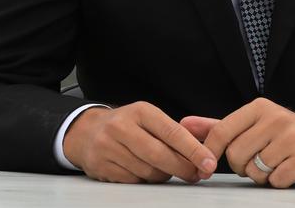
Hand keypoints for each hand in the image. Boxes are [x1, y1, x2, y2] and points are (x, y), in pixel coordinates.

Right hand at [63, 102, 217, 183]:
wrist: (86, 132)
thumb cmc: (125, 125)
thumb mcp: (147, 118)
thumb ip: (172, 132)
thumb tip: (200, 153)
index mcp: (140, 111)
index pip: (172, 132)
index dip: (193, 150)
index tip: (209, 161)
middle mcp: (122, 127)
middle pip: (160, 155)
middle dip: (183, 168)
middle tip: (196, 174)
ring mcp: (109, 148)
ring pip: (148, 172)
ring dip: (163, 175)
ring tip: (165, 168)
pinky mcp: (101, 167)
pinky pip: (133, 181)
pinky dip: (145, 180)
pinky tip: (145, 171)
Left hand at [188, 98, 294, 187]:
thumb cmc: (287, 136)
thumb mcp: (252, 126)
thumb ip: (217, 127)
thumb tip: (184, 125)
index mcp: (259, 107)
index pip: (221, 132)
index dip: (211, 153)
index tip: (210, 165)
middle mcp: (275, 117)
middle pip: (236, 155)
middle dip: (242, 167)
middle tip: (256, 163)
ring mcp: (292, 135)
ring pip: (255, 170)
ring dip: (261, 176)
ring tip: (275, 165)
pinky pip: (275, 180)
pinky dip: (278, 182)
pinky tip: (288, 171)